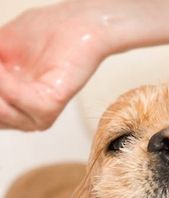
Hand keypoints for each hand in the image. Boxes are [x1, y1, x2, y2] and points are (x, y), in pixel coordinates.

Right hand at [0, 1, 109, 130]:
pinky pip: (20, 100)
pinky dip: (7, 83)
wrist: (77, 25)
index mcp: (12, 106)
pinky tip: (2, 66)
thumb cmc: (44, 34)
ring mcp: (38, 115)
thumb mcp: (1, 49)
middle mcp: (24, 116)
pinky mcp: (50, 108)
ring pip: (2, 112)